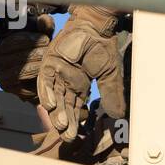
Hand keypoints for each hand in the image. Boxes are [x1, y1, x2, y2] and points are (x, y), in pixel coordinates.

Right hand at [0, 11, 55, 103]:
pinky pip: (18, 73)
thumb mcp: (45, 36)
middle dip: (28, 41)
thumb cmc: (43, 53)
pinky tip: (40, 68)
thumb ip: (44, 27)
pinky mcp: (4, 82)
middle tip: (45, 40)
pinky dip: (32, 68)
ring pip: (15, 57)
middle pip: (8, 42)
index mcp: (3, 34)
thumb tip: (44, 19)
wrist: (48, 81)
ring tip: (46, 53)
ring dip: (34, 55)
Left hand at [36, 5, 124, 142]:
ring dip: (56, 111)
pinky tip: (51, 105)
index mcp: (79, 87)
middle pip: (63, 106)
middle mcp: (65, 82)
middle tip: (67, 136)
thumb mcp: (109, 75)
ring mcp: (56, 72)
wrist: (95, 27)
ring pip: (54, 96)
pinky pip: (46, 80)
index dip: (75, 123)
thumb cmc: (102, 48)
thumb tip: (118, 115)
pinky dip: (47, 92)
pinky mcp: (49, 62)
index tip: (75, 137)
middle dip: (65, 122)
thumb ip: (111, 94)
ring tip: (61, 124)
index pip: (75, 109)